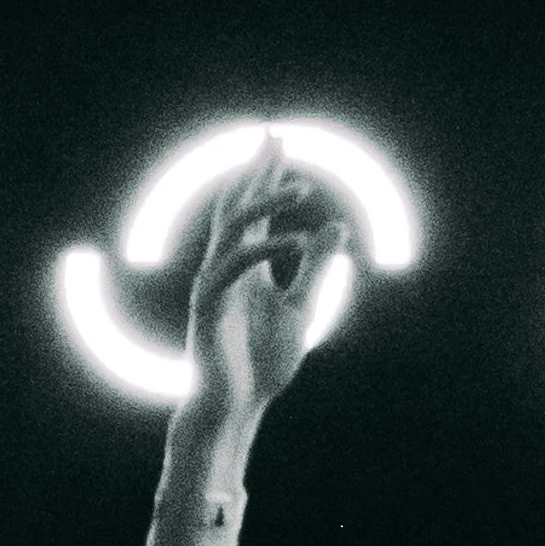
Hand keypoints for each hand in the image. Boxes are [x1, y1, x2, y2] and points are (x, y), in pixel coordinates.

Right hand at [180, 154, 354, 430]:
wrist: (236, 406)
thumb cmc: (263, 363)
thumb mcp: (301, 309)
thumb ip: (315, 269)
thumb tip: (336, 227)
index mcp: (246, 267)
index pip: (254, 212)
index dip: (265, 177)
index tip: (277, 144)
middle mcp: (227, 268)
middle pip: (238, 208)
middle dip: (256, 173)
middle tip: (273, 139)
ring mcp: (215, 284)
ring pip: (234, 230)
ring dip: (265, 206)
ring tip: (301, 187)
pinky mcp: (208, 306)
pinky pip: (236, 268)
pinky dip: (266, 251)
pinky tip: (298, 240)